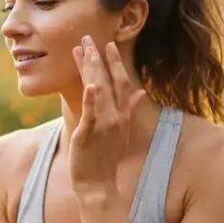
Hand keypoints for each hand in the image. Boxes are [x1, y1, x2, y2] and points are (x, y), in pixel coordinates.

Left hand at [69, 35, 147, 198]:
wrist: (98, 185)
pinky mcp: (89, 135)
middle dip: (97, 58)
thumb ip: (130, 109)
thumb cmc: (106, 159)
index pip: (120, 82)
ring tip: (84, 49)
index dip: (114, 62)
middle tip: (88, 37)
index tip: (107, 44)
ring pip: (98, 92)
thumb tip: (140, 92)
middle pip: (107, 81)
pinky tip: (90, 85)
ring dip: (91, 69)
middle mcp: (115, 117)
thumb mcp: (122, 132)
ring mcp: (103, 125)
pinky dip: (90, 100)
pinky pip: (90, 115)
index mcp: (121, 115)